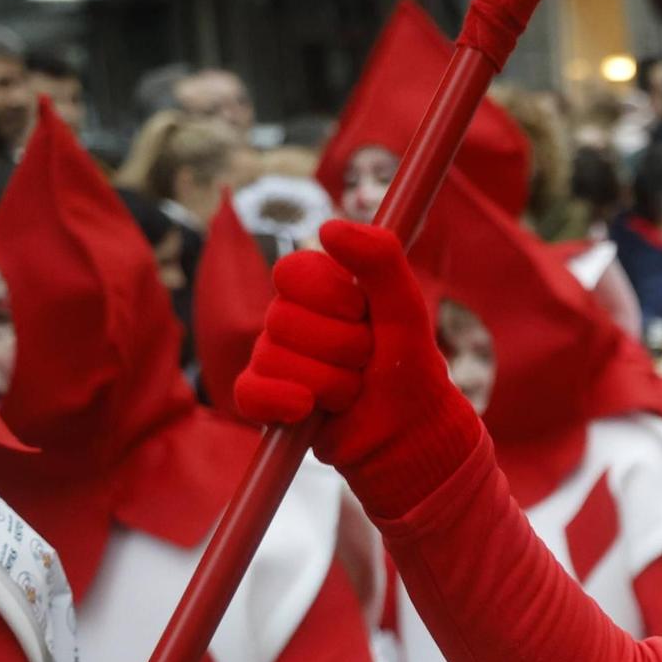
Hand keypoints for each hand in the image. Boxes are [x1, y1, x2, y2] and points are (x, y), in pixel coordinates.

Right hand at [235, 220, 479, 514]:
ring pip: (276, 358)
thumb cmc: (409, 368)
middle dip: (342, 347)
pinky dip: (282, 402)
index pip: (293, 271)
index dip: (331, 296)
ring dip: (331, 383)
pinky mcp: (265, 400)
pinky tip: (310, 410)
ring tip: (353, 391)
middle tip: (366, 361)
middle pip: (284, 318)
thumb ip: (381, 261)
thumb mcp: (406, 310)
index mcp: (318, 291)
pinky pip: (250, 392)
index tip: (362, 314)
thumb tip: (330, 227)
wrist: (411, 434)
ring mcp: (273, 359)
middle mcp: (288, 319)